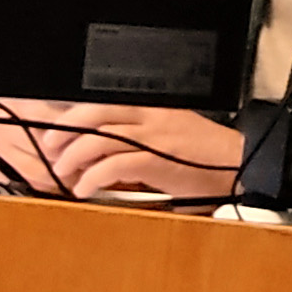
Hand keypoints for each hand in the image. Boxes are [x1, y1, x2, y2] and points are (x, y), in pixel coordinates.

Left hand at [0, 101, 243, 199]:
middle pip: (92, 113)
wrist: (240, 164)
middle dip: (64, 131)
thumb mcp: (171, 134)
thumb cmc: (206, 156)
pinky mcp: (157, 159)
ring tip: (64, 174)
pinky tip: (85, 189)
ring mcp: (153, 135)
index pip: (102, 102)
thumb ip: (141, 135)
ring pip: (98, 137)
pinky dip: (92, 178)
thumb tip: (104, 151)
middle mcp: (150, 115)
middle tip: (51, 150)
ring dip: (73, 157)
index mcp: (152, 106)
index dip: (72, 116)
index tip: (56, 134)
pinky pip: (113, 165)